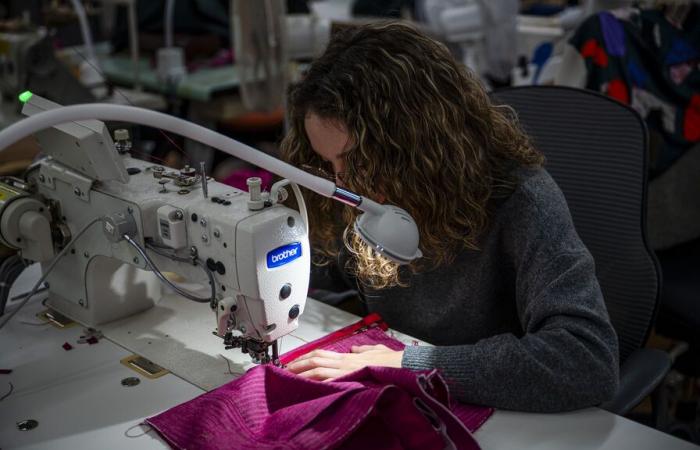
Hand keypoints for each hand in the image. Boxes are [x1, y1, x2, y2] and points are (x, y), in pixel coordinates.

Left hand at [286, 344, 403, 380]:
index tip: (294, 362)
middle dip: (298, 365)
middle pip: (315, 361)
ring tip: (290, 379)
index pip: (321, 354)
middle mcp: (345, 362)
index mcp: (348, 356)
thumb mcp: (376, 351)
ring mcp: (347, 371)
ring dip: (303, 374)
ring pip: (319, 371)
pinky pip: (330, 383)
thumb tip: (356, 349)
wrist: (403, 366)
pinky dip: (318, 385)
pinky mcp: (352, 380)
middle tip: (284, 370)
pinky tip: (308, 388)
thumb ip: (364, 350)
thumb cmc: (392, 360)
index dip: (305, 357)